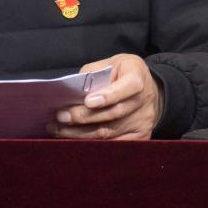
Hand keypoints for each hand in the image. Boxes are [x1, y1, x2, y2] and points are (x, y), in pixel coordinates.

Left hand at [48, 54, 162, 139]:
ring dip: (81, 132)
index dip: (108, 96)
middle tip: (61, 116)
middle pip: (114, 113)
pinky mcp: (140, 136)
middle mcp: (143, 101)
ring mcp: (143, 121)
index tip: (87, 101)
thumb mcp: (110, 63)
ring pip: (110, 132)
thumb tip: (72, 91)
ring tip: (59, 128)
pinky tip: (74, 139)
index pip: (127, 87)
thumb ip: (93, 74)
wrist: (148, 90)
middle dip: (84, 116)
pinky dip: (92, 143)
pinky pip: (113, 144)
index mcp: (137, 77)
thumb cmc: (123, 74)